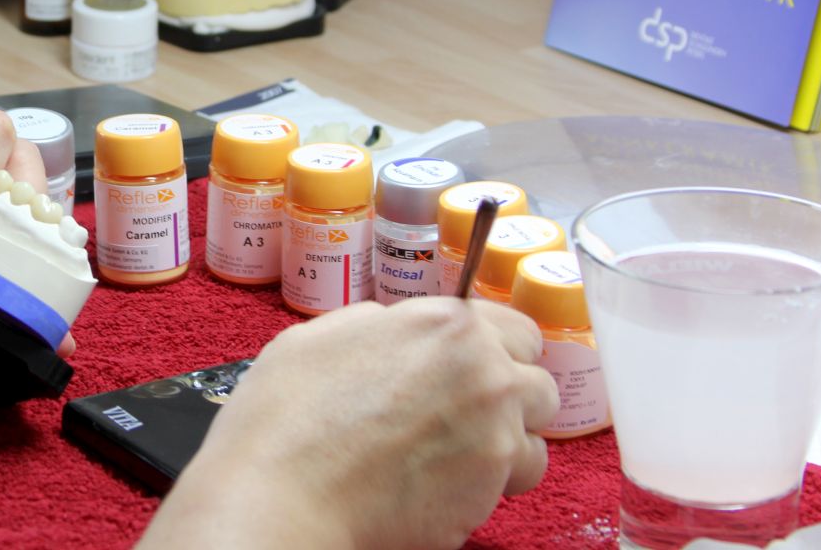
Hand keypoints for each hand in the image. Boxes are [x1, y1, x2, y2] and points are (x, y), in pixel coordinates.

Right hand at [140, 299, 558, 549]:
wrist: (283, 495)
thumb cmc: (286, 417)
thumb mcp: (321, 335)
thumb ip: (379, 326)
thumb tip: (395, 329)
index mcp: (445, 325)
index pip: (515, 328)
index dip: (492, 349)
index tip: (472, 366)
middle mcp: (485, 374)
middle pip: (538, 382)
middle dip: (509, 397)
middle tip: (464, 413)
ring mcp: (494, 436)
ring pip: (537, 439)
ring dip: (508, 444)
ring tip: (456, 455)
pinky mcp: (488, 493)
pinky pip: (511, 484)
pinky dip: (488, 487)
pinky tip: (440, 483)